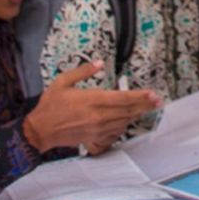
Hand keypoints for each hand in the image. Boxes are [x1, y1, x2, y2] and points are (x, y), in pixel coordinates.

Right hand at [23, 61, 159, 152]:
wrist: (40, 131)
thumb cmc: (50, 105)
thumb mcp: (63, 82)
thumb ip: (82, 71)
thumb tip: (98, 62)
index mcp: (91, 100)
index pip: (121, 98)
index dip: (139, 96)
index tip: (152, 94)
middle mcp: (98, 115)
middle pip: (127, 110)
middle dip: (144, 105)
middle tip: (158, 101)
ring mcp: (97, 128)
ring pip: (123, 121)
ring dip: (136, 115)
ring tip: (148, 108)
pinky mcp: (94, 136)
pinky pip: (115, 131)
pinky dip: (124, 124)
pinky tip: (129, 119)